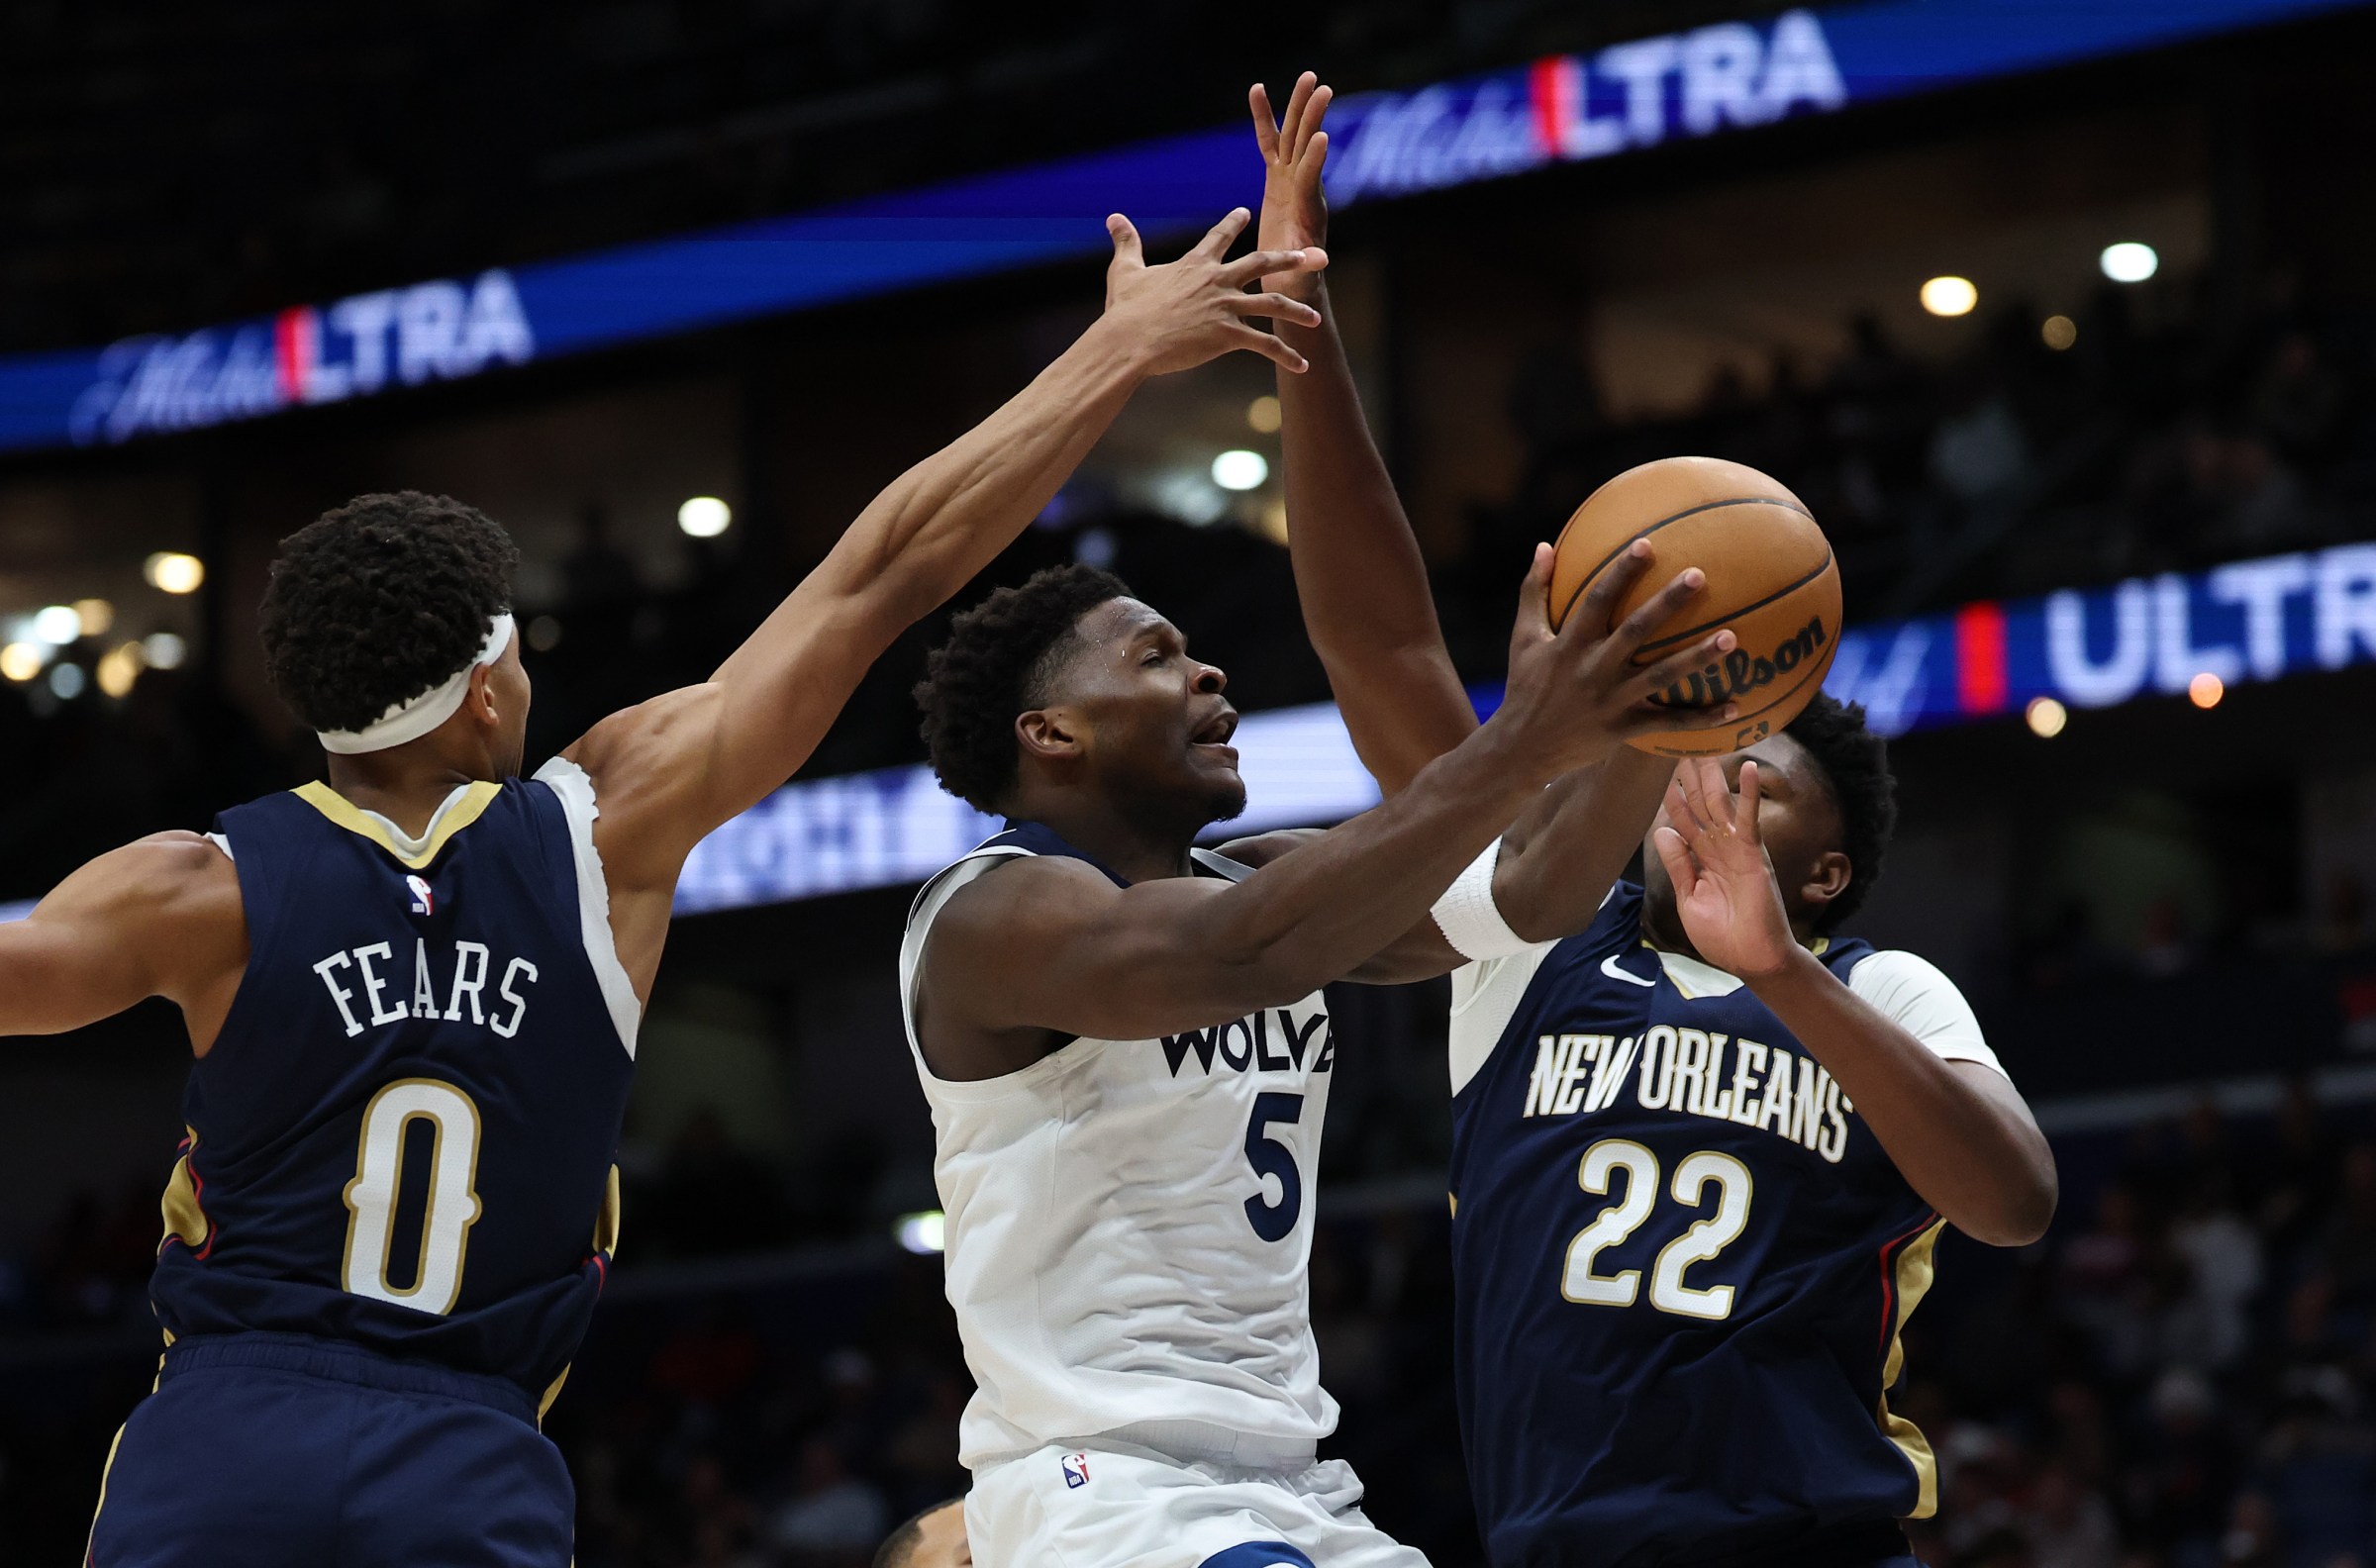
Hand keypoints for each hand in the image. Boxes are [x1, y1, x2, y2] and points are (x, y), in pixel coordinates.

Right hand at [1099, 208, 1326, 375]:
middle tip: (1315, 257)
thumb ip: (1126, 243)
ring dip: (1297, 310)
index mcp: (1195, 264)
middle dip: (1291, 259)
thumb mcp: (1125, 271)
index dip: (1231, 222)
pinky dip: (1286, 355)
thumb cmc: (1125, 309)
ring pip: (1273, 303)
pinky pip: (1265, 345)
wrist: (1129, 340)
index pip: (1219, 236)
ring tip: (1316, 317)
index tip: (1244, 211)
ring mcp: (1225, 306)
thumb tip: (1113, 217)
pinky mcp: (1227, 335)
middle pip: (1262, 262)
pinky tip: (1303, 366)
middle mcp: (1217, 280)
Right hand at [1250, 73, 1331, 304]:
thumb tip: (1321, 261)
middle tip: (1321, 87)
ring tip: (1307, 76)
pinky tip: (1257, 89)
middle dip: (1313, 118)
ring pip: (1293, 137)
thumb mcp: (1301, 275)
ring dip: (1298, 107)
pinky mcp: (1278, 177)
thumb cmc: (1295, 283)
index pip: (1310, 181)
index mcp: (1308, 211)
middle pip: (1306, 147)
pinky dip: (1264, 117)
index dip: (1315, 160)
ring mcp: (1291, 179)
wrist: (1291, 280)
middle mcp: (1304, 189)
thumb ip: (1307, 264)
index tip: (1321, 136)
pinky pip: (1269, 142)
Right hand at [1490, 539, 1743, 775]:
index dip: (1621, 573)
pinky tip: (1735, 709)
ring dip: (1697, 658)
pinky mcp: (1623, 729)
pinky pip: (1668, 723)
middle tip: (1699, 575)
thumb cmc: (1525, 687)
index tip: (1646, 544)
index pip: (1597, 601)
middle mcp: (1592, 670)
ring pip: (1660, 676)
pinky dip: (1701, 718)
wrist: (1523, 750)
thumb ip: (1533, 593)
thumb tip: (1543, 546)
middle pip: (1636, 631)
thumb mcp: (1523, 639)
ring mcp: (1610, 701)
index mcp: (1569, 644)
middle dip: (1667, 602)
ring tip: (1732, 638)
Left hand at [1651, 757, 1798, 978]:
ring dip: (1711, 775)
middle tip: (1678, 741)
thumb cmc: (1721, 935)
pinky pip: (1749, 818)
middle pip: (1700, 804)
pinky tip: (1748, 767)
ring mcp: (1736, 847)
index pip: (1682, 819)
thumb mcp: (1689, 898)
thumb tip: (1661, 832)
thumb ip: (1678, 864)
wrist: (1751, 959)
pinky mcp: (1753, 853)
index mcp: (1700, 859)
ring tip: (1704, 742)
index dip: (1670, 796)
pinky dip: (1749, 793)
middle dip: (1689, 775)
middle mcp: (1718, 847)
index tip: (1657, 770)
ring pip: (1720, 803)